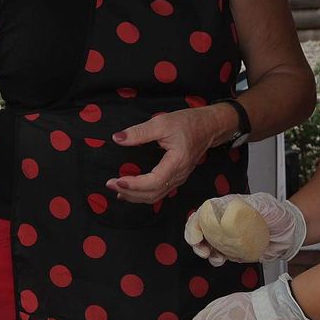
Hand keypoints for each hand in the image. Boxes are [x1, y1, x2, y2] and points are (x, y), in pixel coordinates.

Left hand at [107, 107, 225, 203]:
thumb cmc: (188, 123)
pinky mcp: (176, 178)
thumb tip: (117, 138)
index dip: (134, 184)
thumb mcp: (162, 122)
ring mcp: (178, 179)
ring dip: (135, 196)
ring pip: (155, 196)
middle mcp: (178, 175)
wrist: (209, 127)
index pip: (154, 181)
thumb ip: (139, 132)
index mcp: (176, 162)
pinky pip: (159, 192)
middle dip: (130, 192)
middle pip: (152, 194)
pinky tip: (130, 190)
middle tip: (109, 184)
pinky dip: (143, 194)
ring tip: (117, 190)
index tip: (117, 180)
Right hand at [184, 192, 307, 264]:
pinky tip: (220, 260)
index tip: (196, 235)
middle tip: (202, 249)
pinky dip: (215, 259)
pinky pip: (218, 254)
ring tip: (210, 256)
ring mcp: (227, 236)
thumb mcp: (266, 206)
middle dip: (195, 239)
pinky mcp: (233, 250)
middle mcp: (224, 221)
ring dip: (203, 250)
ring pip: (205, 242)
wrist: (290, 234)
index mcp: (228, 207)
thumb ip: (250, 206)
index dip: (195, 223)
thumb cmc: (279, 214)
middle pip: (200, 227)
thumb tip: (231, 206)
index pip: (204, 212)